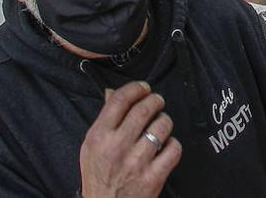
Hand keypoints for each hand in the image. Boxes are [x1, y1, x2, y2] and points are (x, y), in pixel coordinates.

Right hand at [79, 81, 180, 197]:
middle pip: (144, 109)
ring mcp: (136, 162)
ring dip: (165, 122)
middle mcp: (117, 147)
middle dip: (155, 101)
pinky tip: (166, 147)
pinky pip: (174, 149)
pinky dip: (174, 145)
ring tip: (160, 126)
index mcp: (98, 137)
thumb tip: (113, 92)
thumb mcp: (91, 147)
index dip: (136, 88)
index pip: (120, 100)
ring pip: (162, 126)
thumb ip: (104, 119)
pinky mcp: (153, 177)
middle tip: (157, 102)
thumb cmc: (98, 177)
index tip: (144, 88)